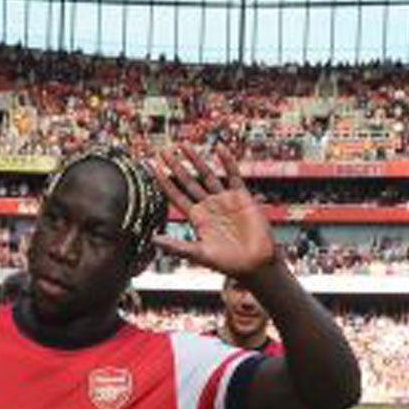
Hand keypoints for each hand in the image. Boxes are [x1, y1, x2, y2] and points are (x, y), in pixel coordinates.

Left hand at [150, 146, 278, 278]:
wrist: (254, 263)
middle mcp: (208, 207)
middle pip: (188, 181)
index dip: (165, 182)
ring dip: (196, 160)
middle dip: (176, 166)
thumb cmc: (227, 263)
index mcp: (196, 218)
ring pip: (207, 175)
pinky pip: (233, 175)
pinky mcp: (241, 197)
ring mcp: (224, 200)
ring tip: (184, 145)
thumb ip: (176, 246)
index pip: (176, 196)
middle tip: (164, 151)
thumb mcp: (199, 254)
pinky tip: (219, 148)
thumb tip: (153, 240)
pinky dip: (227, 161)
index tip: (153, 168)